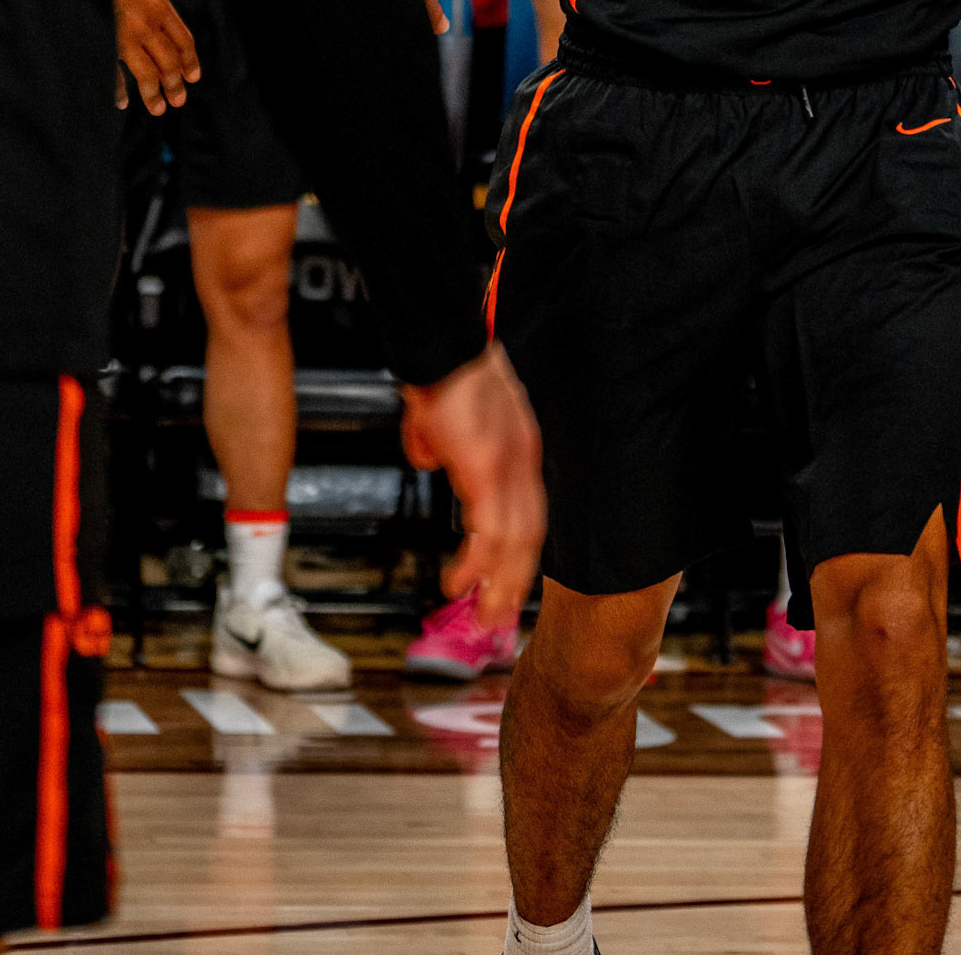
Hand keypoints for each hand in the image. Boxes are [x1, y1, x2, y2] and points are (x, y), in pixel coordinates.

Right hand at [104, 0, 199, 113]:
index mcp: (158, 5)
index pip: (183, 39)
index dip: (190, 60)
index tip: (193, 77)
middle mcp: (144, 24)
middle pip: (168, 60)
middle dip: (175, 83)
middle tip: (179, 100)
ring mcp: (121, 37)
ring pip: (145, 71)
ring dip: (153, 93)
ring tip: (159, 109)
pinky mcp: (100, 43)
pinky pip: (112, 71)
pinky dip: (117, 88)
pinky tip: (121, 102)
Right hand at [402, 341, 545, 625]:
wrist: (440, 345)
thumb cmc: (440, 372)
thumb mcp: (441, 418)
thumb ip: (438, 443)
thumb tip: (429, 461)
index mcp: (520, 447)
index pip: (530, 510)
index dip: (523, 548)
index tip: (512, 577)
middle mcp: (524, 460)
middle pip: (531, 532)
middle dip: (516, 578)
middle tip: (501, 614)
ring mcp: (509, 466)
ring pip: (515, 540)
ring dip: (500, 583)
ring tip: (484, 615)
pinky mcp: (487, 470)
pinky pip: (489, 529)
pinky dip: (478, 563)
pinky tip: (462, 583)